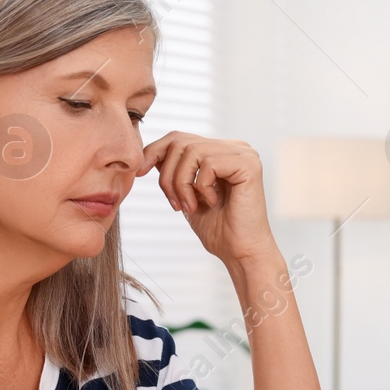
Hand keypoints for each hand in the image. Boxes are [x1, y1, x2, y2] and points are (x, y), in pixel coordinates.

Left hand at [139, 131, 273, 266]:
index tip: (140, 173)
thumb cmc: (217, 228)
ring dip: (181, 184)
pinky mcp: (249, 165)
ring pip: (192, 152)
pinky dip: (201, 187)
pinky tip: (212, 203)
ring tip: (190, 207)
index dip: (154, 152)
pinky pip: (208, 164)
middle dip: (167, 174)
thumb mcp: (187, 193)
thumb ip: (175, 170)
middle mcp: (235, 148)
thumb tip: (149, 152)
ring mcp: (245, 154)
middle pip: (181, 142)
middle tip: (174, 204)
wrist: (240, 251)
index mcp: (222, 151)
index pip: (180, 137)